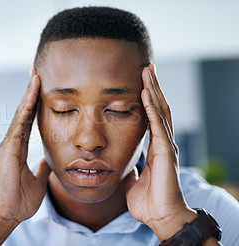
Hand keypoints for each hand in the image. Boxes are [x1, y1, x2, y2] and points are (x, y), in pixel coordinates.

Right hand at [0, 70, 51, 224]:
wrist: (5, 215)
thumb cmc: (18, 201)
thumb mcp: (38, 181)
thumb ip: (42, 169)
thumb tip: (48, 161)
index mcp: (19, 149)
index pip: (29, 122)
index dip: (35, 105)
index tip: (41, 89)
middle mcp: (12, 143)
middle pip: (24, 113)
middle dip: (31, 93)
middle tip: (37, 73)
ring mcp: (8, 144)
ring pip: (20, 114)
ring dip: (29, 94)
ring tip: (36, 75)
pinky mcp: (7, 148)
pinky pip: (19, 124)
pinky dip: (26, 108)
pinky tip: (32, 94)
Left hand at [126, 64, 196, 240]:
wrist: (160, 217)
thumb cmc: (149, 201)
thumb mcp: (136, 179)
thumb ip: (134, 169)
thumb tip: (127, 166)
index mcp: (155, 147)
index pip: (152, 117)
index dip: (148, 100)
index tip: (141, 83)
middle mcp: (163, 142)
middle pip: (158, 108)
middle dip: (152, 87)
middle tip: (146, 68)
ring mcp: (165, 146)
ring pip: (160, 111)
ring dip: (153, 91)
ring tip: (147, 71)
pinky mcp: (165, 152)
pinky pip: (157, 125)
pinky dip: (152, 108)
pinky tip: (147, 94)